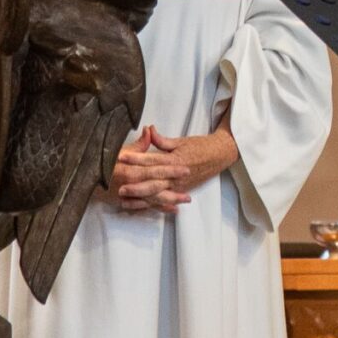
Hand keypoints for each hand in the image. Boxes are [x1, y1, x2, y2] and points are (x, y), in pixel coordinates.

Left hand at [108, 125, 235, 213]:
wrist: (219, 156)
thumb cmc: (200, 146)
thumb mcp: (181, 141)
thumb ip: (162, 140)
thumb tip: (148, 130)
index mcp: (174, 160)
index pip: (152, 160)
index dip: (136, 159)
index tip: (121, 158)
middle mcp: (175, 175)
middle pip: (152, 182)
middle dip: (135, 185)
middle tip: (119, 187)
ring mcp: (178, 185)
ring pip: (157, 194)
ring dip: (140, 198)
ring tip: (124, 200)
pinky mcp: (180, 190)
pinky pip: (164, 200)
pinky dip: (151, 205)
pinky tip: (138, 206)